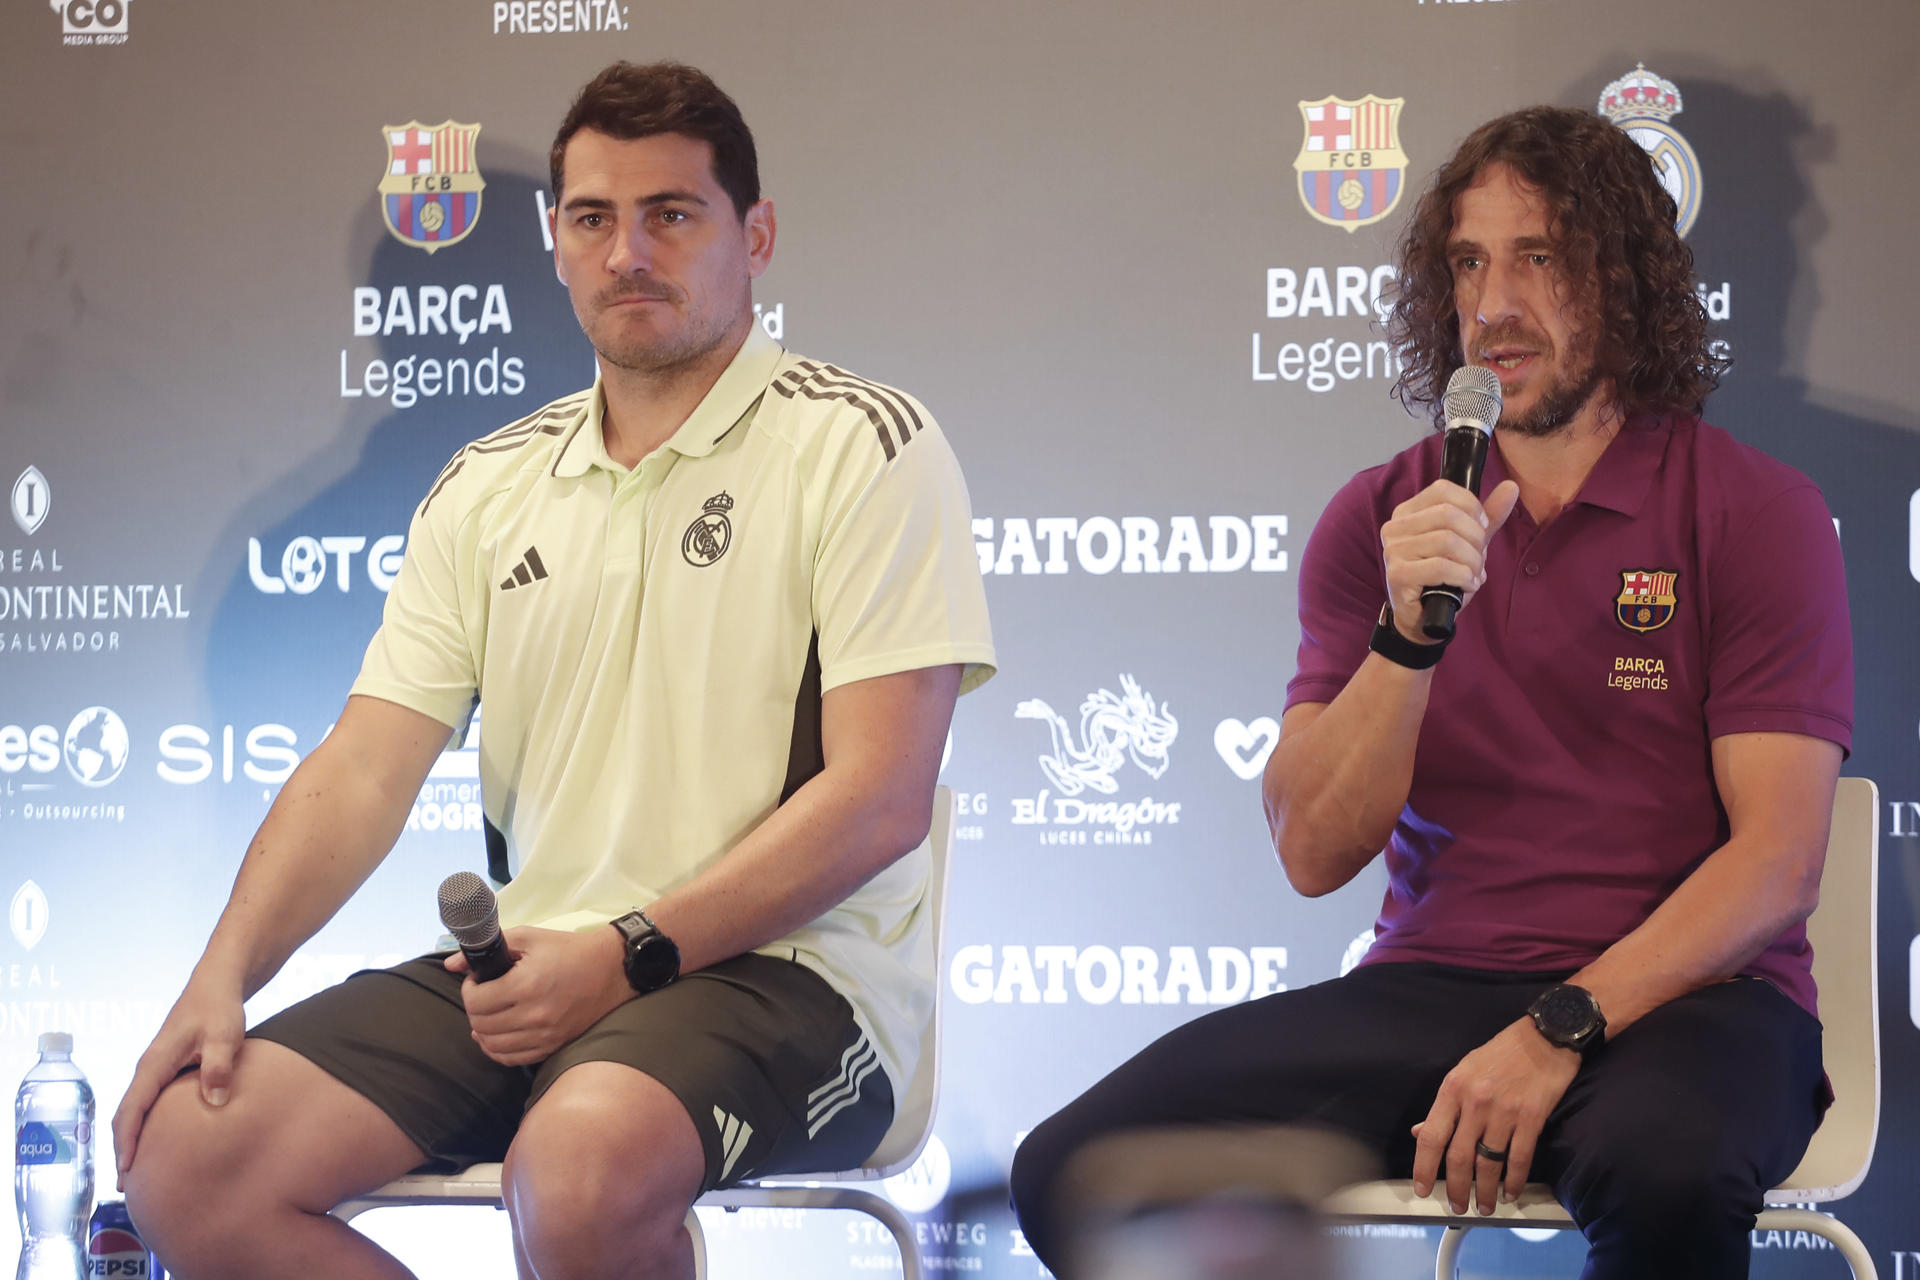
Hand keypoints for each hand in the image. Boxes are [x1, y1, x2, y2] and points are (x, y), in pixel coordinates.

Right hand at [110, 971, 245, 1189]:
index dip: (127, 1142)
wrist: (219, 981)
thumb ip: (219, 1066)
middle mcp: (148, 1068)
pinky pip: (150, 1103)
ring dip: (134, 1139)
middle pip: (126, 1116)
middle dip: (124, 1150)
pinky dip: (147, 1125)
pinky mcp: (168, 1068)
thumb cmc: (220, 1006)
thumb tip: (214, 1102)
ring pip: (136, 1111)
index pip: (132, 1109)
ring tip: (140, 1173)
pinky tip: (160, 1143)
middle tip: (130, 1188)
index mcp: (154, 1063)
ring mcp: (156, 1068)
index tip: (128, 1171)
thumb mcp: (224, 1034)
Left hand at [446, 925, 630, 1065]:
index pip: (476, 1002)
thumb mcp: (530, 937)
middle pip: (481, 1025)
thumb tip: (452, 965)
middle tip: (482, 995)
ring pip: (492, 1046)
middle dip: (473, 1009)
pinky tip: (497, 1035)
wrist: (611, 970)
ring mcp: (544, 1035)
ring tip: (489, 1014)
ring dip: (482, 1030)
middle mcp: (534, 1015)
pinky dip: (497, 1049)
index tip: (476, 981)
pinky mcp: (552, 1046)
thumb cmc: (569, 950)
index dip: (468, 990)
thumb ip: (489, 947)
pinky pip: (511, 1059)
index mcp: (526, 985)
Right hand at [1379, 478, 1519, 642]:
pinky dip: (1463, 576)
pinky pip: (1441, 567)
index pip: (1442, 490)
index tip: (1481, 528)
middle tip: (1478, 558)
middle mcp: (1395, 527)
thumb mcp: (1468, 543)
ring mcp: (1393, 551)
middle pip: (1448, 515)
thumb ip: (1488, 516)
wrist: (1424, 618)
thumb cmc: (1444, 578)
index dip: (1471, 507)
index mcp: (1408, 512)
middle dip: (1475, 538)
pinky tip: (1466, 584)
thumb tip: (1511, 486)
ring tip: (1473, 574)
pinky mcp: (1397, 574)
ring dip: (1472, 561)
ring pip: (1447, 541)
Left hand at [1411, 1016, 1579, 1214]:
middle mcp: (1475, 1103)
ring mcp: (1504, 1112)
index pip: (1431, 1136)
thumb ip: (1445, 1105)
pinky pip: (1519, 1158)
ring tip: (1484, 1207)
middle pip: (1458, 1157)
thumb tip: (1420, 1132)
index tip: (1421, 1188)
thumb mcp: (1464, 1071)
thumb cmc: (1501, 1053)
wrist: (1545, 1037)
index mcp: (1453, 1089)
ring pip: (1488, 1163)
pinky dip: (1513, 1181)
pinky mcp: (1532, 1118)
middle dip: (1455, 1188)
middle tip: (1456, 1207)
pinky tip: (1509, 1192)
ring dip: (1484, 1191)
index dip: (1423, 1167)